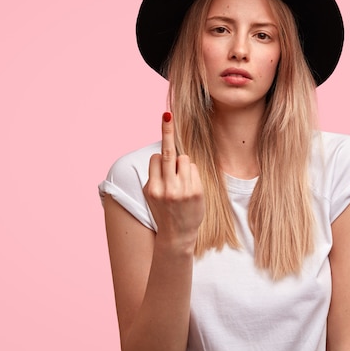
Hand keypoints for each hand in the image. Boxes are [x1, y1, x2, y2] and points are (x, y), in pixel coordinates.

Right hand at [143, 112, 203, 251]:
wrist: (177, 235)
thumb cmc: (164, 210)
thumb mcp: (152, 194)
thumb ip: (156, 175)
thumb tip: (163, 151)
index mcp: (152, 188)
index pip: (156, 158)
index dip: (160, 159)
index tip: (162, 128)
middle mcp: (167, 188)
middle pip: (168, 153)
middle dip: (167, 132)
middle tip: (166, 115)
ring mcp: (183, 190)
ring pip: (183, 158)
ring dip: (182, 164)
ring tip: (180, 182)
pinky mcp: (197, 191)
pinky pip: (193, 167)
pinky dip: (190, 172)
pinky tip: (188, 186)